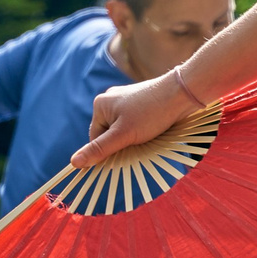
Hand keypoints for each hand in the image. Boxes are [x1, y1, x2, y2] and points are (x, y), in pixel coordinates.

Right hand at [72, 71, 198, 167]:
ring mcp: (127, 100)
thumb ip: (99, 150)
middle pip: (110, 134)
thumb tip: (74, 163)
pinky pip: (135, 123)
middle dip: (122, 144)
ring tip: (148, 138)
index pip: (96, 139)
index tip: (122, 159)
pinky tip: (153, 133)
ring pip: (124, 130)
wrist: (182, 94)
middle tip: (138, 147)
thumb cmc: (151, 113)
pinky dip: (142, 132)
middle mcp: (111, 100)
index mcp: (100, 104)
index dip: (108, 152)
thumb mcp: (123, 136)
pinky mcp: (141, 103)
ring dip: (133, 139)